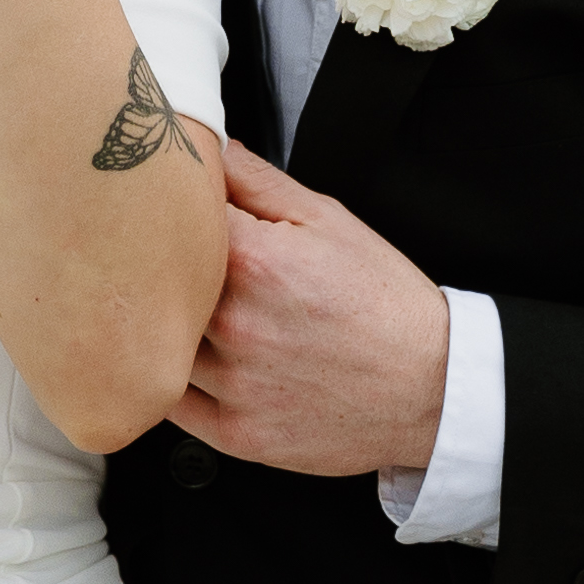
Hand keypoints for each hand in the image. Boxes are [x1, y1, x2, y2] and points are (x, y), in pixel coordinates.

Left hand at [176, 145, 453, 477]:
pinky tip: (192, 360)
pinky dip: (168, 378)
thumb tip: (207, 149)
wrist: (431, 386)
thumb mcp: (328, 220)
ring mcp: (234, 384)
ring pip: (156, 345)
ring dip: (163, 326)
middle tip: (173, 265)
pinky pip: (170, 403)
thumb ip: (256, 181)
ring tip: (189, 314)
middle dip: (157, 269)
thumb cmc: (384, 303)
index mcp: (254, 259)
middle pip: (152, 284)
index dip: (166, 212)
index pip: (167, 219)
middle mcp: (236, 323)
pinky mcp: (236, 434)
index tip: (169, 214)